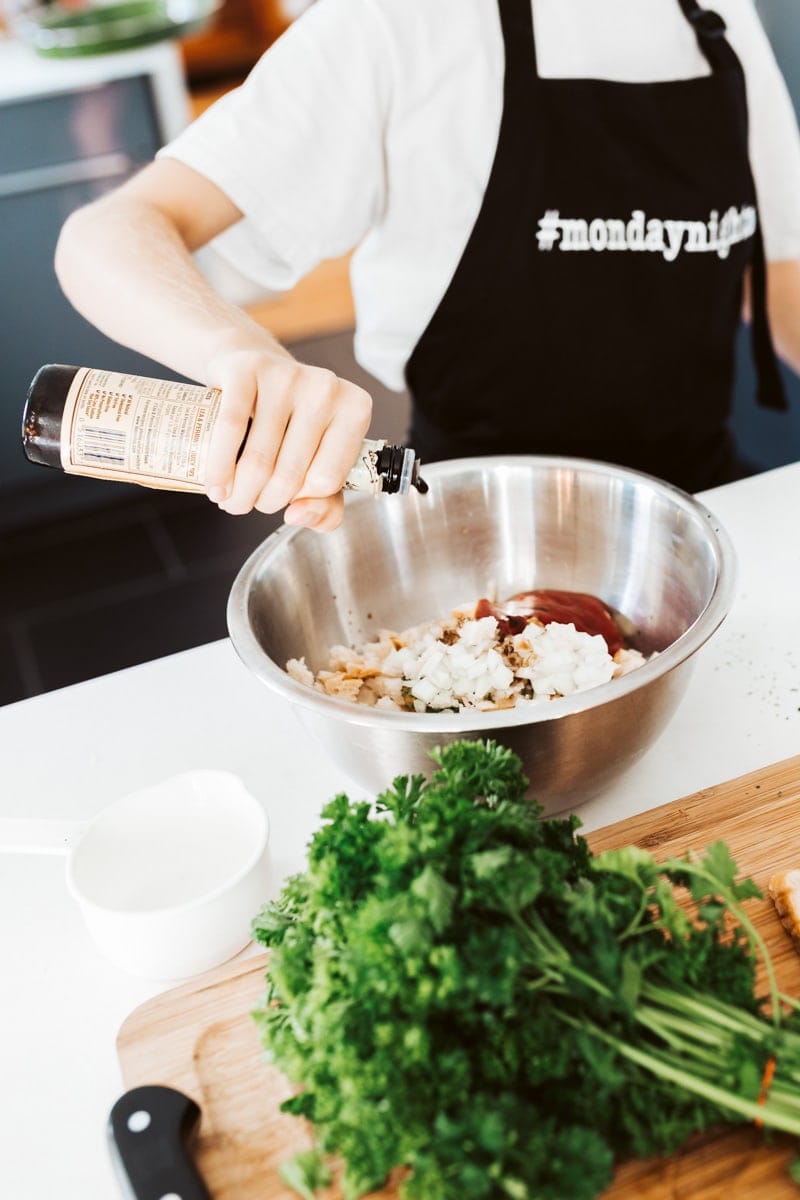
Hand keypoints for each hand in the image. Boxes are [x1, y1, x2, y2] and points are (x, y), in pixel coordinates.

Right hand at [203, 339, 371, 530]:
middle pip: (290, 475)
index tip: (287, 497)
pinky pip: (230, 430)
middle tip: (250, 502)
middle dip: (264, 502)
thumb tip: (298, 516)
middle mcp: (326, 388)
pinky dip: (219, 467)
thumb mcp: (320, 463)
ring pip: (259, 460)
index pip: (327, 481)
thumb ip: (326, 506)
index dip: (302, 498)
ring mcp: (287, 376)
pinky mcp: (247, 369)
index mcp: (355, 410)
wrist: (255, 370)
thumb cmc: (292, 423)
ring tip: (230, 499)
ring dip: (239, 493)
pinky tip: (215, 486)